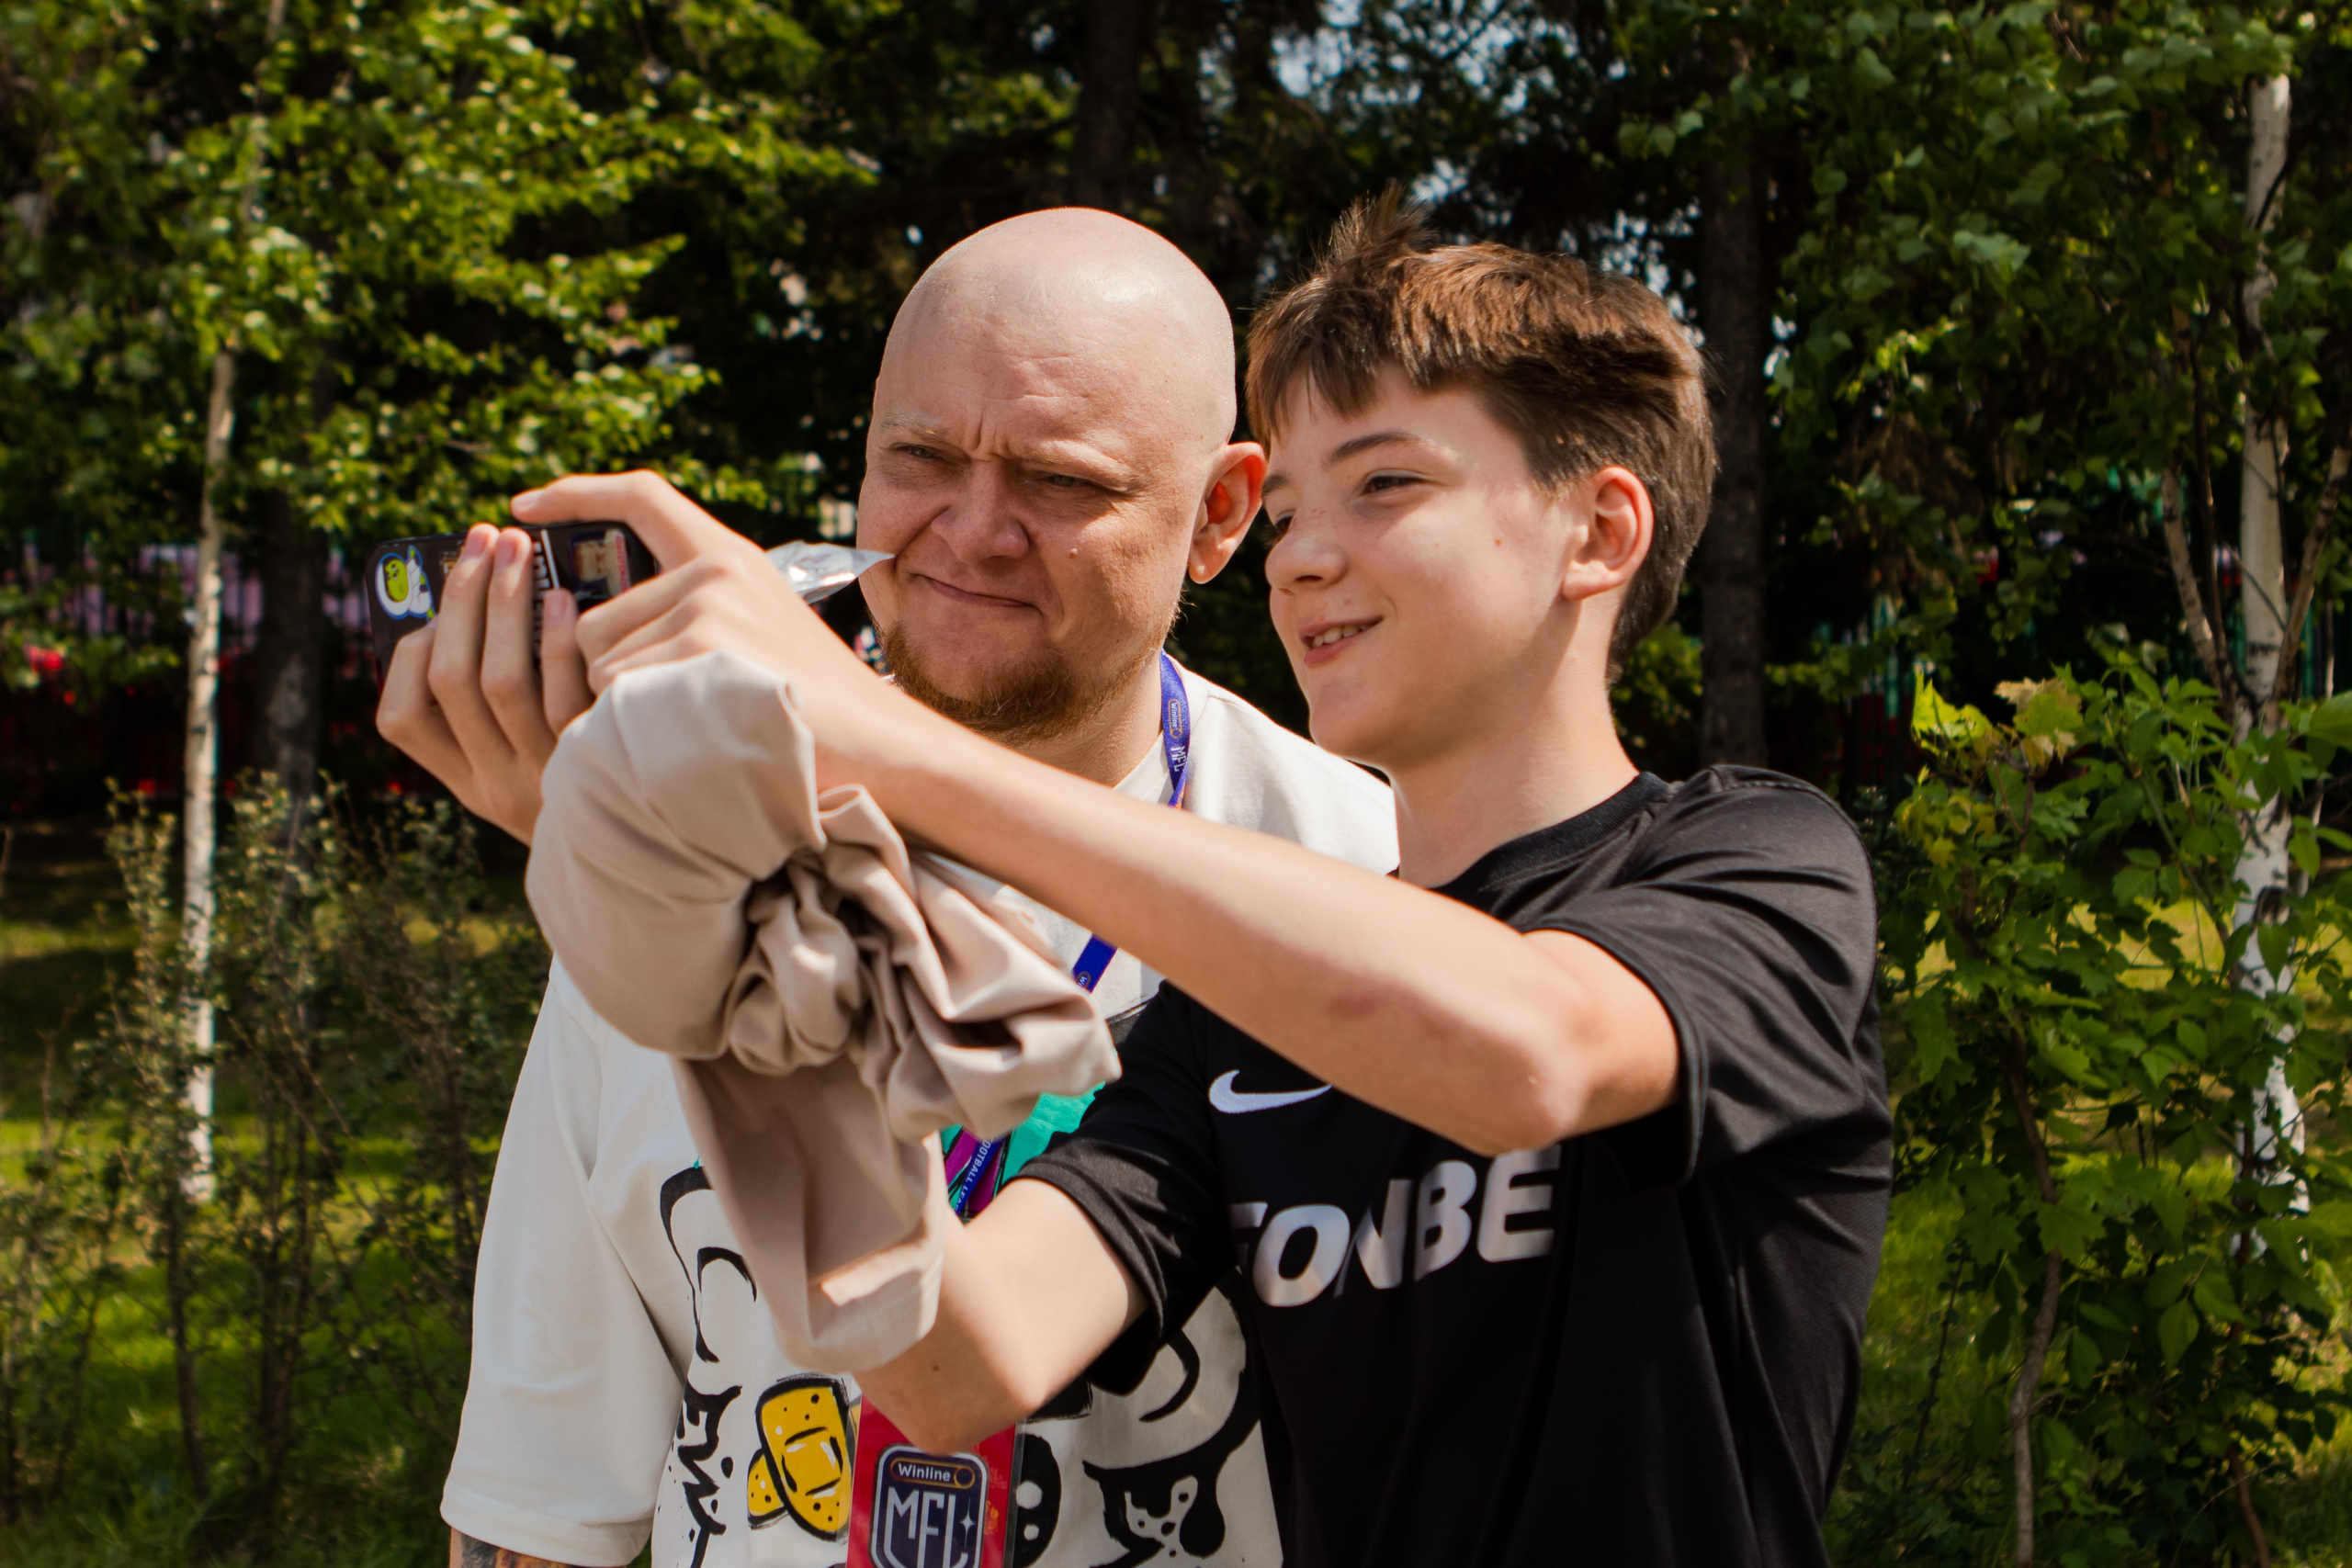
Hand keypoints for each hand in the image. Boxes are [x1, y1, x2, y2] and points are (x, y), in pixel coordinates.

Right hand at [375, 521, 593, 843]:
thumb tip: (477, 614)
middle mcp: (498, 784)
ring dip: (503, 603)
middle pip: (453, 678)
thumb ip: (501, 717)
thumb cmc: (595, 783)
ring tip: (518, 553)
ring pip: (500, 679)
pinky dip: (554, 639)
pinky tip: (563, 599)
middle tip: (482, 539)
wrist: (673, 845)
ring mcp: (547, 774)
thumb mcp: (532, 769)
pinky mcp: (598, 761)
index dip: (411, 655)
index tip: (434, 606)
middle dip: (462, 598)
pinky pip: (563, 693)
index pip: (403, 716)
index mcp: (468, 780)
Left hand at [512, 472, 916, 786]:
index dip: (574, 494)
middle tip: (670, 711)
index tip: (524, 507)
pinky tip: (687, 740)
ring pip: (598, 664)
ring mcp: (704, 610)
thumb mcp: (762, 633)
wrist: (881, 748)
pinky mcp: (696, 653)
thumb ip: (695, 613)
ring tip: (691, 726)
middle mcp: (713, 572)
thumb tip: (594, 631)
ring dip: (624, 707)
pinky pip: (617, 697)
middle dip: (608, 674)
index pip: (641, 497)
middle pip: (593, 620)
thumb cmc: (816, 710)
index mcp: (728, 557)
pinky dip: (635, 729)